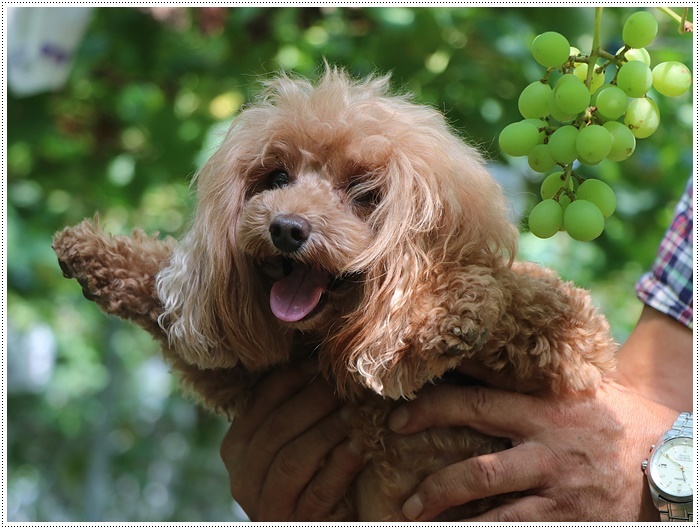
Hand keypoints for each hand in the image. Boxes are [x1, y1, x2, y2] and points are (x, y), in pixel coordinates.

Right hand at [220, 361, 364, 520]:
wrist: (324, 521)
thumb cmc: (315, 472)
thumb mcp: (297, 438)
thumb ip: (296, 408)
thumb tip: (317, 358)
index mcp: (237, 448)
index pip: (261, 402)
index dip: (292, 378)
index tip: (321, 362)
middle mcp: (242, 478)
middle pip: (276, 429)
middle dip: (313, 402)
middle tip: (344, 386)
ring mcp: (266, 507)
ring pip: (292, 460)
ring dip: (326, 432)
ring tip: (354, 412)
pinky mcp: (295, 526)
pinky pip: (318, 493)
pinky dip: (340, 467)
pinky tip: (360, 447)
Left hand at [388, 380, 678, 521]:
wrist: (670, 459)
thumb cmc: (609, 418)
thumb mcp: (569, 390)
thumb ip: (522, 379)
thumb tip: (467, 356)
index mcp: (543, 411)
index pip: (476, 404)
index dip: (431, 410)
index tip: (396, 418)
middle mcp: (549, 452)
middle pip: (479, 471)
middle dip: (435, 487)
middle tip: (406, 499)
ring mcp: (562, 493)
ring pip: (498, 516)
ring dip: (454, 523)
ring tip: (418, 522)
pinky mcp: (574, 524)